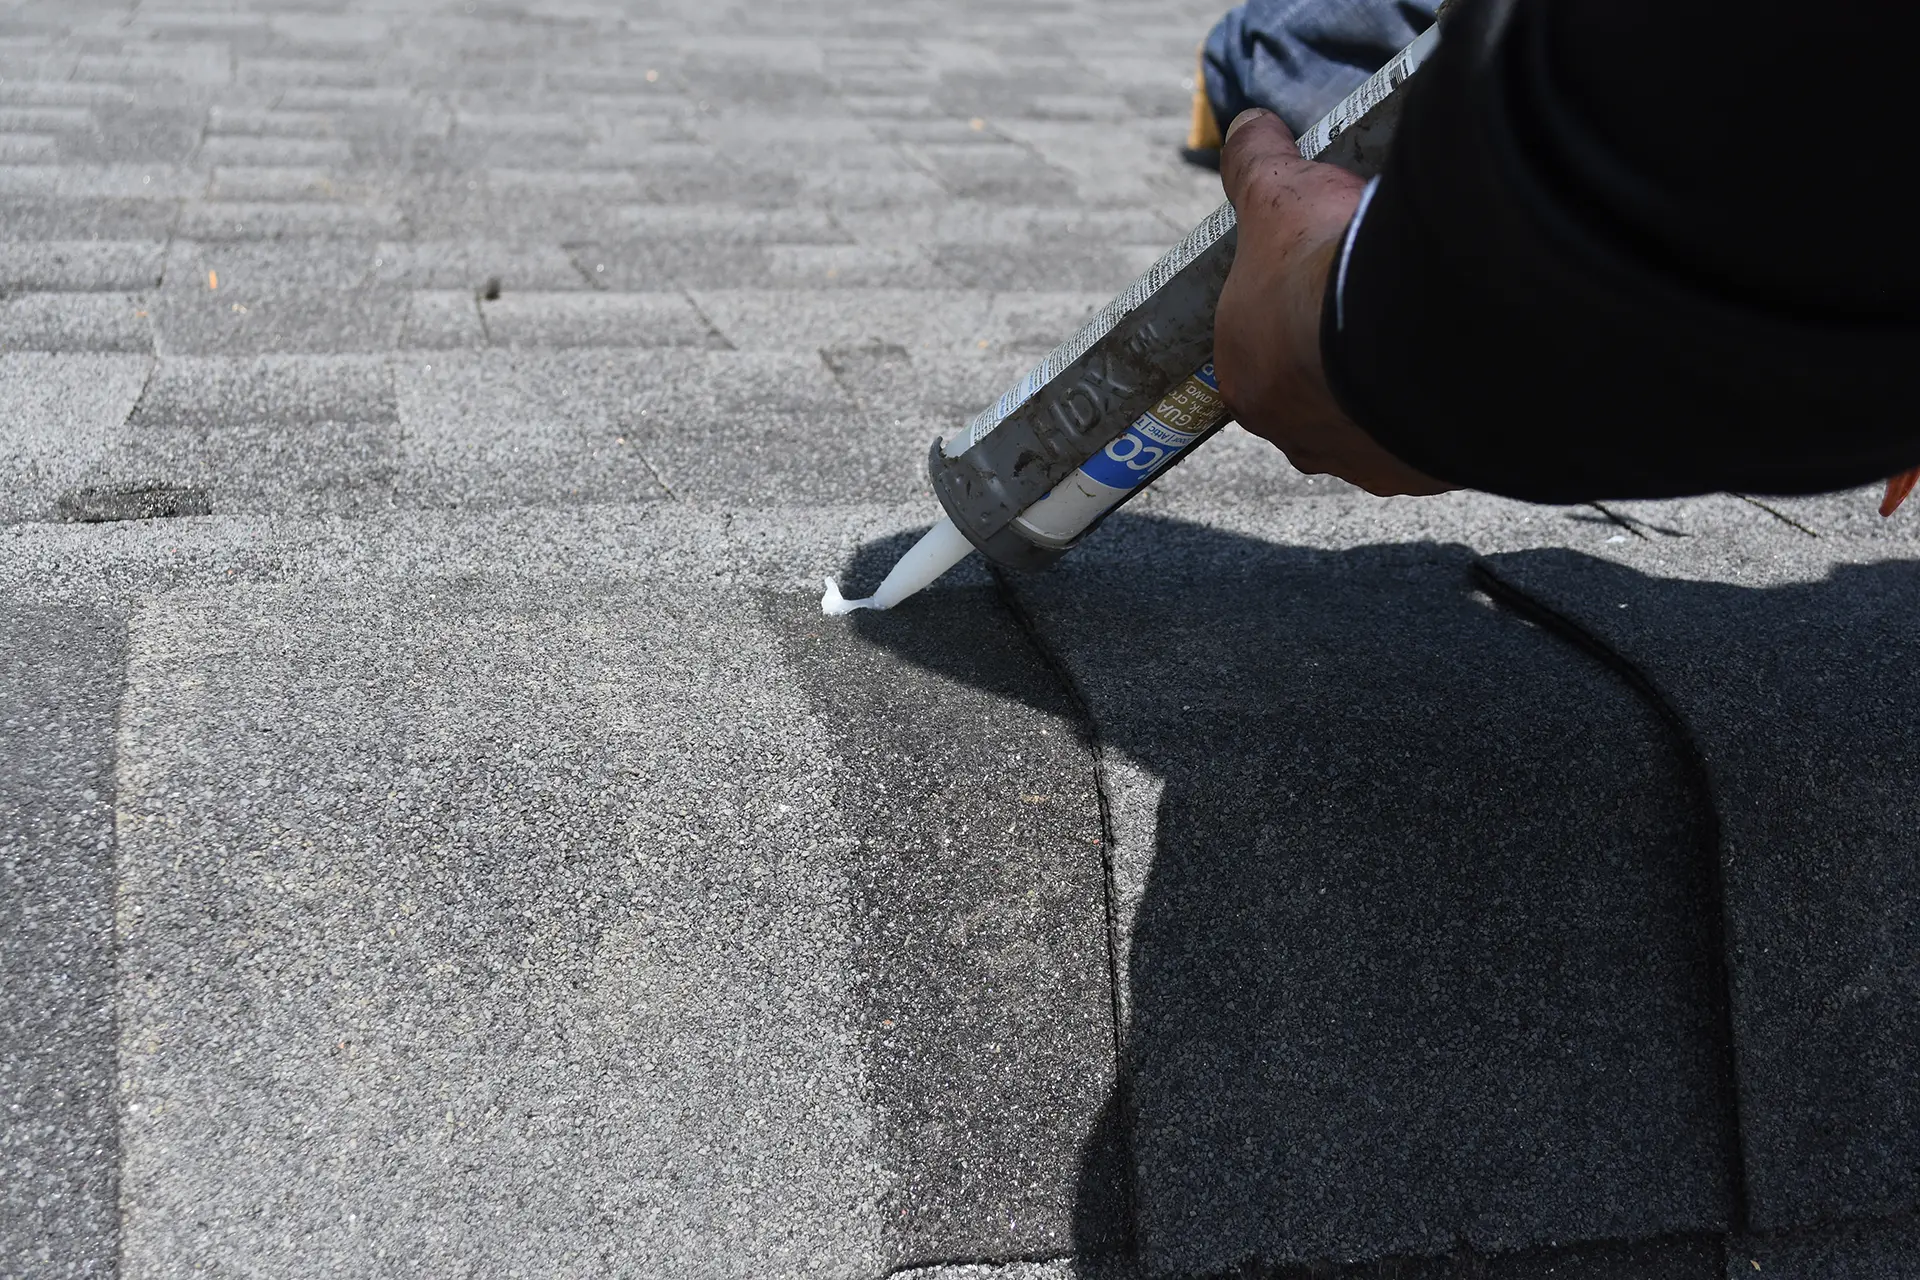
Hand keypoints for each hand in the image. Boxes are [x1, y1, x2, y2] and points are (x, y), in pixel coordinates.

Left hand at [1213, 109, 1453, 496]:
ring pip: (1375, 424)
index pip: (1262, 349)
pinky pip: (1431, 443)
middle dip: (1344, 355)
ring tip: (1430, 337)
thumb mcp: (1280, 194)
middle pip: (1318, 392)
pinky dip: (1445, 413)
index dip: (1294, 312)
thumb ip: (1255, 163)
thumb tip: (1247, 130)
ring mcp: (1358, 460)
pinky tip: (1467, 371)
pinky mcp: (1420, 474)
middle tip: (1383, 306)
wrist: (1411, 324)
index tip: (1329, 283)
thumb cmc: (1326, 267)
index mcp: (1244, 378)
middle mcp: (1293, 434)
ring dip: (1395, 388)